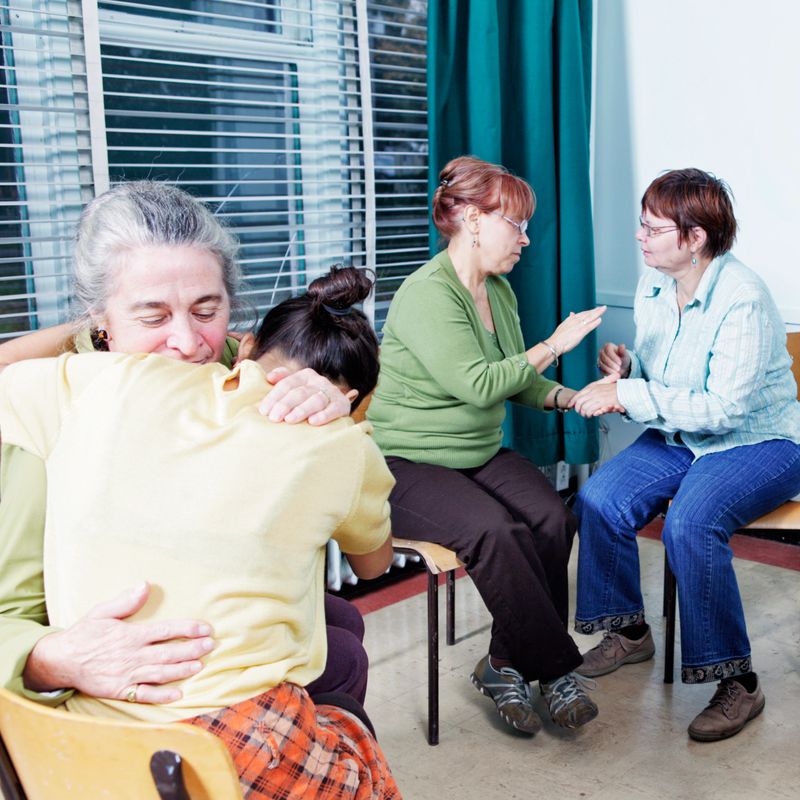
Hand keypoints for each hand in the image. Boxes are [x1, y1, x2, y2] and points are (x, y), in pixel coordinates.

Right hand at [23, 583, 214, 703]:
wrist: (60, 661)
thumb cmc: (84, 634)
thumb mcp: (102, 612)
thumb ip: (126, 601)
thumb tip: (145, 585)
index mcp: (130, 635)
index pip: (165, 631)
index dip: (187, 629)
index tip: (205, 628)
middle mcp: (131, 656)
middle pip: (168, 653)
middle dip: (192, 649)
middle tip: (210, 646)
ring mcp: (126, 675)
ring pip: (160, 674)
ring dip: (182, 670)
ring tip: (200, 666)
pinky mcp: (120, 691)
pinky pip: (144, 695)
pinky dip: (161, 696)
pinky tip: (178, 694)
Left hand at [261, 366, 350, 424]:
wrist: (336, 409)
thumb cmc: (307, 402)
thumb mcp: (295, 389)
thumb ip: (282, 381)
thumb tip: (269, 378)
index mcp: (305, 375)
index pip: (286, 384)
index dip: (274, 397)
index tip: (264, 411)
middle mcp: (318, 381)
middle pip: (299, 392)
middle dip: (285, 405)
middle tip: (274, 418)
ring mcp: (331, 392)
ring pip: (315, 400)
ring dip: (302, 410)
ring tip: (289, 420)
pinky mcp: (342, 405)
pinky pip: (333, 409)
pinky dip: (323, 415)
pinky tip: (313, 422)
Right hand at [549, 306, 606, 355]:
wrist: (554, 343)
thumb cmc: (557, 338)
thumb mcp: (562, 326)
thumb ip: (569, 319)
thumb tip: (572, 313)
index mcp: (570, 320)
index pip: (582, 314)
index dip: (589, 311)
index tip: (594, 310)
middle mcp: (575, 321)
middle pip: (587, 314)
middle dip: (595, 310)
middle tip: (602, 307)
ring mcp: (578, 326)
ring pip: (590, 317)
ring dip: (597, 313)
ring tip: (603, 309)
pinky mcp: (581, 332)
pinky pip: (590, 326)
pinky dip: (595, 322)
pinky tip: (600, 320)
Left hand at [570, 374, 625, 416]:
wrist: (626, 391)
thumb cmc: (616, 389)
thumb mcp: (604, 384)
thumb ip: (596, 389)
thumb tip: (584, 396)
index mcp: (593, 386)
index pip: (578, 394)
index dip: (572, 401)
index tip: (569, 406)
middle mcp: (593, 391)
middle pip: (579, 402)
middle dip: (578, 409)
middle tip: (581, 413)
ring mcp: (597, 397)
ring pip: (584, 408)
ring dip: (584, 413)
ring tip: (587, 415)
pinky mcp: (602, 403)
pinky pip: (591, 410)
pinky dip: (590, 414)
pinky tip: (592, 415)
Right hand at [597, 342, 630, 377]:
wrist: (621, 366)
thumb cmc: (623, 358)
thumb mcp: (625, 355)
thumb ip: (623, 351)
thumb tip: (622, 345)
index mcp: (608, 346)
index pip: (608, 350)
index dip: (614, 357)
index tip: (620, 363)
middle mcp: (602, 352)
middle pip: (604, 357)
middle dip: (611, 364)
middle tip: (618, 369)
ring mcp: (599, 359)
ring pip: (601, 364)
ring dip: (609, 369)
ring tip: (617, 372)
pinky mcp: (599, 366)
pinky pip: (600, 369)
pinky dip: (607, 372)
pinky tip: (613, 374)